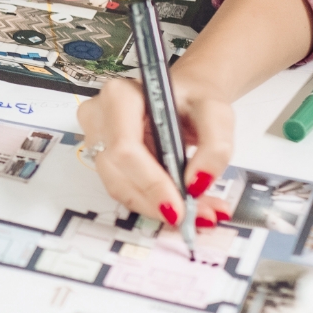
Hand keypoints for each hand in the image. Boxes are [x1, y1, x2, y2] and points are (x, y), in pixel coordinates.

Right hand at [76, 75, 234, 225]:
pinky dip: (153, 202)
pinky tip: (179, 203)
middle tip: (196, 216)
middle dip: (156, 201)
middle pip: (118, 173)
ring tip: (197, 212)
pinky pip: (124, 189)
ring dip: (156, 206)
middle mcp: (99, 117)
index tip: (178, 208)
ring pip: (119, 187)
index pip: (125, 148)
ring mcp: (96, 140)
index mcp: (120, 96)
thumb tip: (197, 184)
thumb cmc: (194, 99)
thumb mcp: (216, 113)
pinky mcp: (103, 160)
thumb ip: (215, 147)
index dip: (150, 182)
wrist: (186, 98)